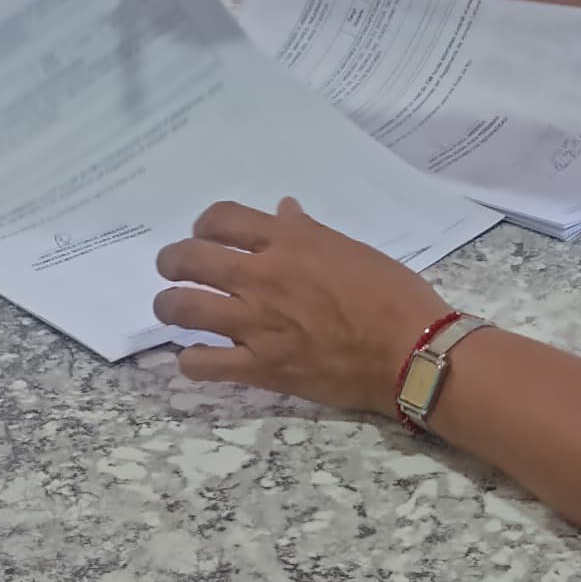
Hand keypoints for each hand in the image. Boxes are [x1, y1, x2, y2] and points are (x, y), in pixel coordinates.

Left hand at [151, 198, 451, 409]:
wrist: (411, 352)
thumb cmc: (392, 295)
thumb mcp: (352, 250)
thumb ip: (310, 233)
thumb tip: (285, 213)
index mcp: (289, 242)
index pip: (221, 218)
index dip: (204, 224)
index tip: (206, 235)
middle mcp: (262, 277)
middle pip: (189, 258)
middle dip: (172, 260)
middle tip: (174, 268)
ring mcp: (256, 324)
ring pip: (183, 307)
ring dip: (169, 305)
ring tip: (174, 308)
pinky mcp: (260, 367)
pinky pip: (203, 364)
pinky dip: (192, 360)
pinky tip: (198, 356)